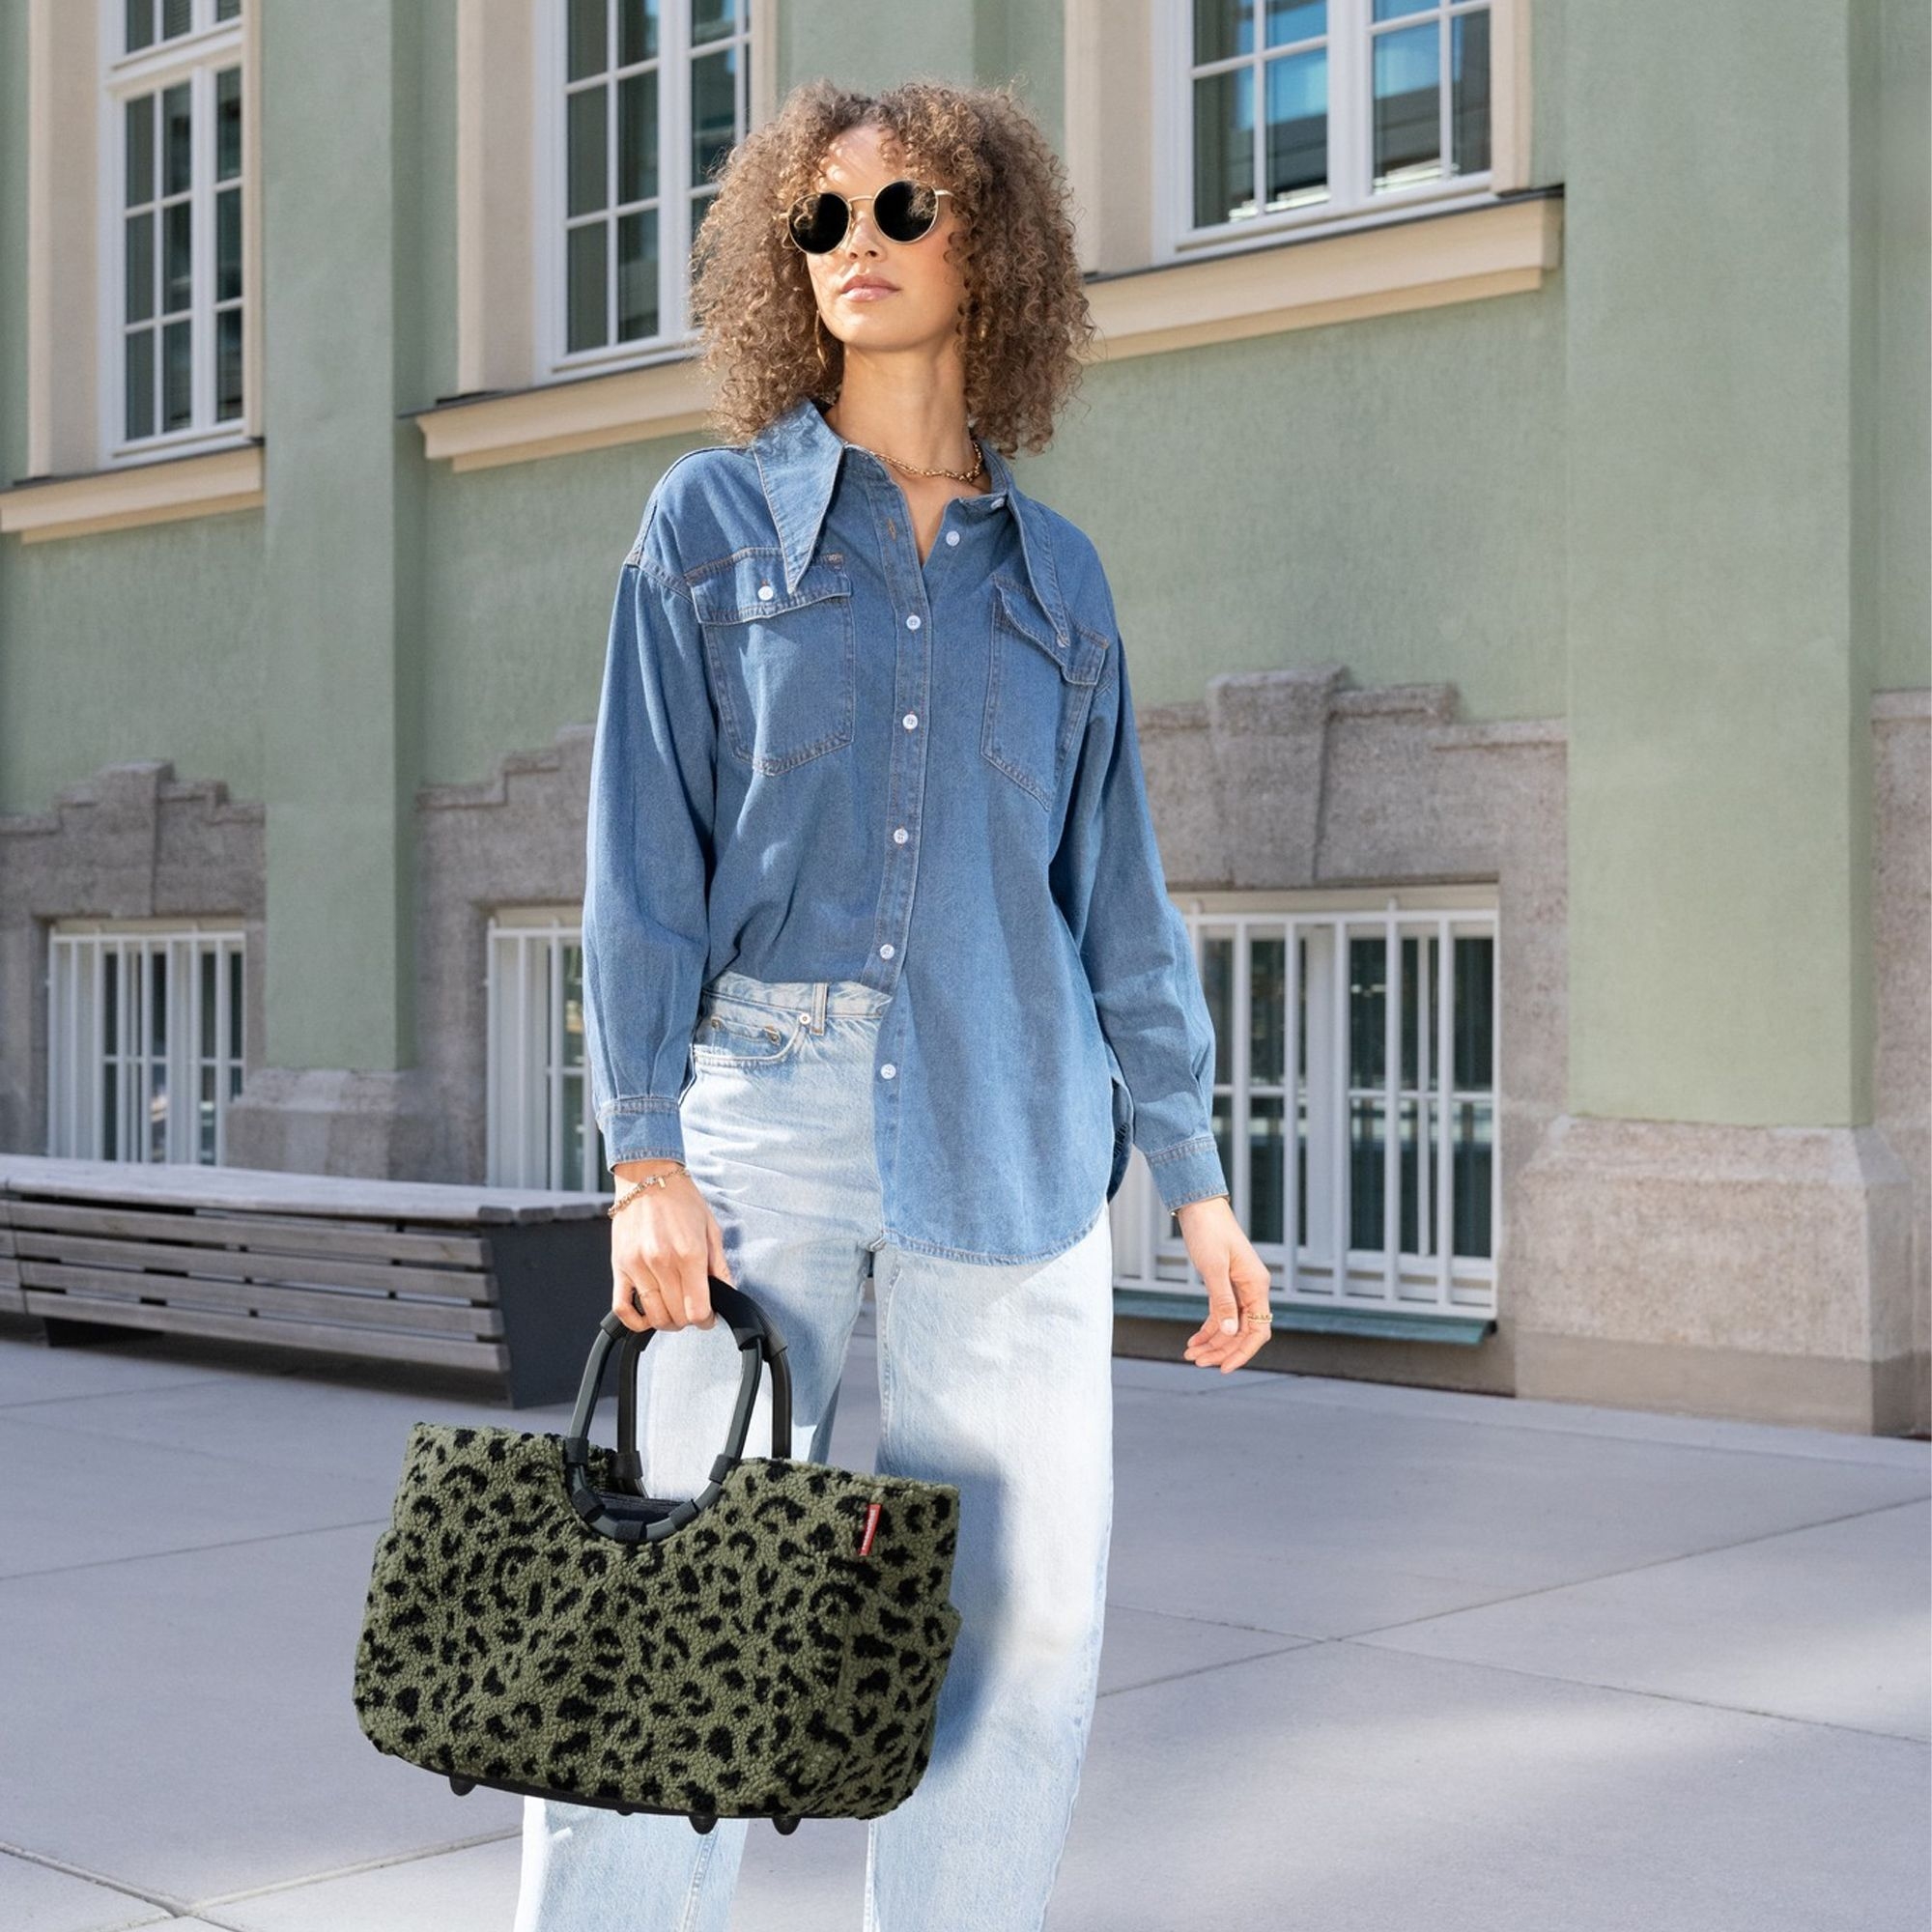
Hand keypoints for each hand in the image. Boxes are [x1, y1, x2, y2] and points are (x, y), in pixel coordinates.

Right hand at [609, 1159, 733, 1333]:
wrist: (647, 1176)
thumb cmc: (681, 1199)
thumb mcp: (710, 1228)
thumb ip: (719, 1265)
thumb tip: (728, 1293)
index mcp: (689, 1253)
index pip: (697, 1309)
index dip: (706, 1320)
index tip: (708, 1316)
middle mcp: (662, 1262)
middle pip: (676, 1316)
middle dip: (689, 1320)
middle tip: (693, 1310)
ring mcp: (637, 1266)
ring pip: (653, 1315)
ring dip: (666, 1322)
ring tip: (673, 1311)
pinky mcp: (619, 1266)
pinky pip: (621, 1307)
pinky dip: (634, 1321)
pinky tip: (647, 1316)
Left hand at [1176, 1196, 1273, 1373]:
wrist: (1199, 1207)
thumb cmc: (1208, 1231)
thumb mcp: (1213, 1267)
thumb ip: (1222, 1301)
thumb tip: (1230, 1332)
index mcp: (1256, 1285)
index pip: (1258, 1330)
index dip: (1243, 1352)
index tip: (1224, 1367)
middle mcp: (1252, 1289)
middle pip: (1243, 1332)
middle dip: (1221, 1350)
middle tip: (1196, 1362)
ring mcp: (1239, 1288)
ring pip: (1230, 1326)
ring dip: (1212, 1342)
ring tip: (1190, 1354)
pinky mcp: (1225, 1285)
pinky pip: (1221, 1314)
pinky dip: (1208, 1329)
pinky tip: (1194, 1340)